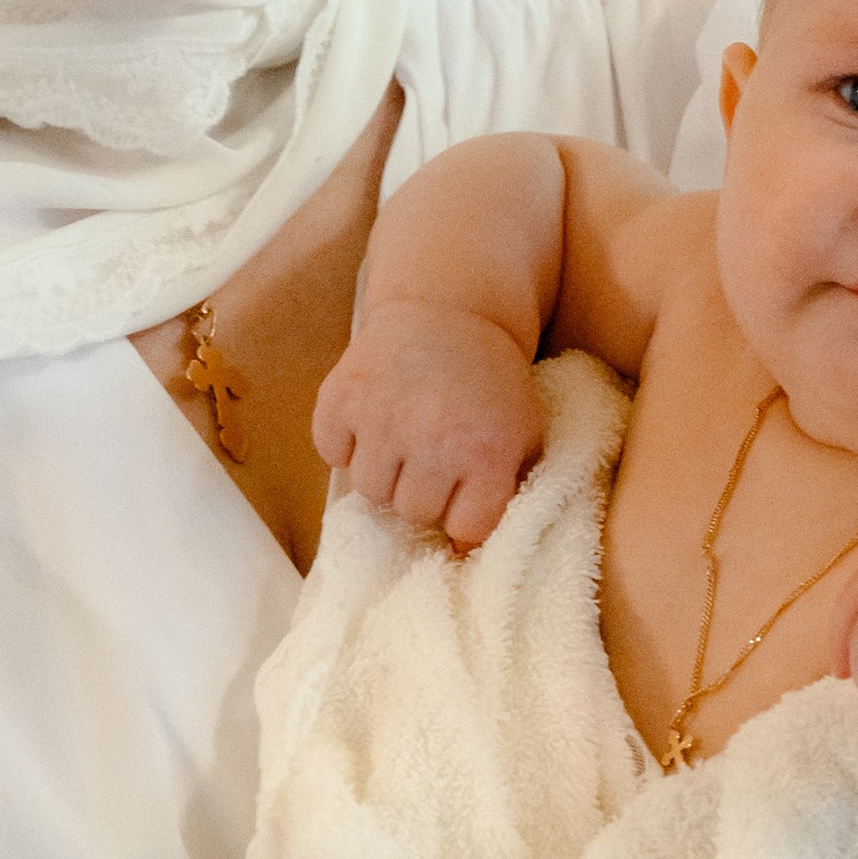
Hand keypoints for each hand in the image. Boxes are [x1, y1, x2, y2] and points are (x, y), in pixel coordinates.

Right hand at [311, 302, 543, 549]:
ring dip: (385, 475)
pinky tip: (370, 423)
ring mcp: (382, 420)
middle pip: (414, 513)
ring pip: (371, 493)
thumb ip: (511, 486)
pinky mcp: (341, 400)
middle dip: (424, 493)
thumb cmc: (491, 379)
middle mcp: (433, 442)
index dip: (464, 516)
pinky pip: (332, 454)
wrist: (448, 308)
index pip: (464, 529)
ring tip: (401, 443)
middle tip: (431, 460)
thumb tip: (471, 550)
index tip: (463, 498)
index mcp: (486, 452)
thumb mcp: (524, 429)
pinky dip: (345, 446)